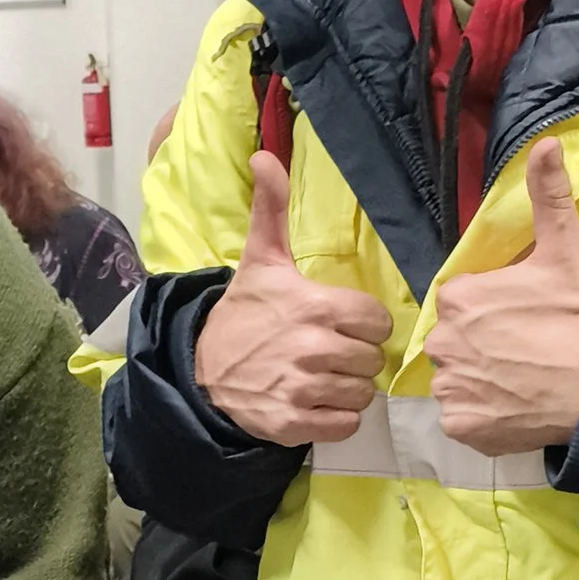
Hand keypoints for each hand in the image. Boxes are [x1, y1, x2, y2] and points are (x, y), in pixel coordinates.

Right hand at [192, 152, 390, 445]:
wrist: (201, 371)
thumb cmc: (243, 314)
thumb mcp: (260, 259)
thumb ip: (271, 208)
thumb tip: (264, 155)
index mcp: (314, 307)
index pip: (376, 320)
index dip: (363, 323)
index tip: (340, 323)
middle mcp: (313, 348)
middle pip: (372, 359)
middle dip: (355, 356)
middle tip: (328, 351)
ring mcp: (304, 389)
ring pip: (362, 394)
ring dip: (347, 388)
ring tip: (321, 376)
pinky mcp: (295, 424)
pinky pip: (346, 424)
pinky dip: (336, 417)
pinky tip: (315, 402)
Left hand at [426, 139, 578, 453]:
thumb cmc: (578, 318)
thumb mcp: (565, 251)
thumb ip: (547, 197)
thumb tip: (546, 143)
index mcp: (458, 298)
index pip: (464, 303)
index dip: (493, 311)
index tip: (522, 320)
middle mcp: (442, 343)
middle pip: (456, 341)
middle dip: (482, 345)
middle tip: (524, 351)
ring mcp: (450, 389)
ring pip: (457, 380)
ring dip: (480, 381)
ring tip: (519, 380)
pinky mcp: (462, 427)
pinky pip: (463, 418)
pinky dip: (482, 415)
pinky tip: (512, 406)